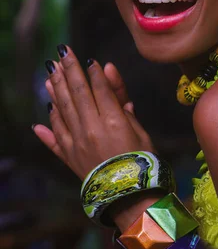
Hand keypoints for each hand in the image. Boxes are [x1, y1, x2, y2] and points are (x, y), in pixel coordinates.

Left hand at [33, 46, 156, 180]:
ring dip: (56, 88)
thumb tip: (108, 71)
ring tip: (51, 70)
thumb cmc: (141, 161)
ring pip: (63, 109)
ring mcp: (77, 142)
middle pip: (77, 92)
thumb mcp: (138, 127)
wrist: (129, 197)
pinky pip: (56, 135)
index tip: (88, 58)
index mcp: (113, 121)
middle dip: (70, 69)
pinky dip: (50, 121)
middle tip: (62, 51)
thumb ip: (121, 99)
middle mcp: (91, 128)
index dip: (93, 72)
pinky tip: (45, 108)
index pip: (99, 88)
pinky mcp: (69, 156)